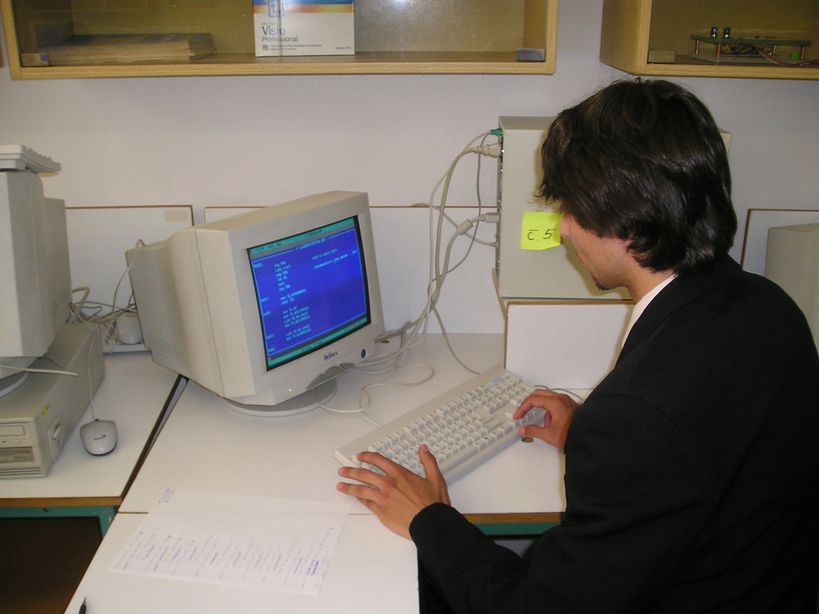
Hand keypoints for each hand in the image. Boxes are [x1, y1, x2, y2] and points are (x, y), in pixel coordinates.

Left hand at [336, 445, 450, 538]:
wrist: (430, 523)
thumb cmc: (433, 504)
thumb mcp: (435, 478)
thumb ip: (428, 461)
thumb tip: (424, 449)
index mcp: (400, 474)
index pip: (378, 460)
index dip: (367, 456)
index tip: (360, 456)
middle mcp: (388, 484)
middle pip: (364, 474)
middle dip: (351, 471)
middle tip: (343, 470)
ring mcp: (383, 498)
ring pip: (361, 489)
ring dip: (349, 486)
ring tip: (340, 485)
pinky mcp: (381, 512)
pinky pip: (366, 504)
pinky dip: (359, 499)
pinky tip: (355, 498)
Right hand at [513, 389, 579, 448]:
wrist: (589, 437)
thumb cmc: (574, 434)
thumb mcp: (549, 435)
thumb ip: (533, 431)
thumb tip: (523, 429)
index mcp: (555, 403)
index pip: (532, 399)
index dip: (522, 407)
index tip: (518, 415)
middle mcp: (561, 398)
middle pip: (538, 394)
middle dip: (528, 403)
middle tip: (523, 412)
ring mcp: (566, 401)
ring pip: (547, 397)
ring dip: (540, 407)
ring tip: (542, 423)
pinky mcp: (569, 405)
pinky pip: (555, 402)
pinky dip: (548, 409)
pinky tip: (551, 423)